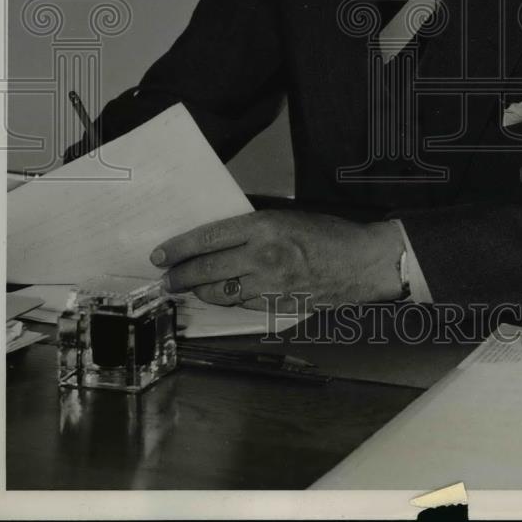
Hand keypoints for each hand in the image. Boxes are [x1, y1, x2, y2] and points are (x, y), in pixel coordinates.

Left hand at [150, 210, 403, 309]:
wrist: (361, 262)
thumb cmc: (328, 232)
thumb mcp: (287, 216)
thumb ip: (255, 225)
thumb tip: (221, 233)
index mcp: (264, 227)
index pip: (209, 239)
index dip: (179, 248)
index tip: (160, 255)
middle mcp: (262, 257)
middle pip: (207, 270)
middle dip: (180, 275)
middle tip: (165, 278)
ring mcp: (269, 285)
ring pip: (220, 292)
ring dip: (199, 291)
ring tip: (189, 287)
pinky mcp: (277, 305)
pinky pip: (242, 305)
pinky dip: (227, 300)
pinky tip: (221, 295)